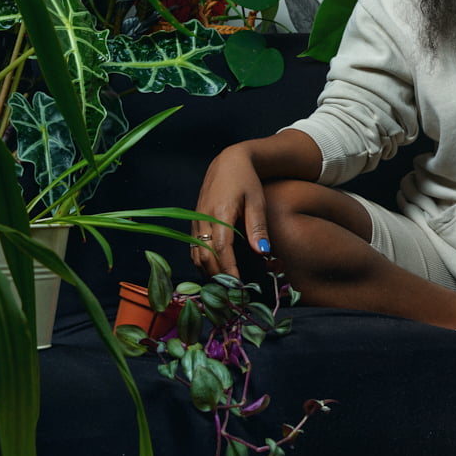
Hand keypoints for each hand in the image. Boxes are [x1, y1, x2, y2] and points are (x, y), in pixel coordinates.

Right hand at [192, 142, 270, 278]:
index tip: (238, 287)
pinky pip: (193, 249)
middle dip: (218, 277)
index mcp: (219, 213)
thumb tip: (263, 253)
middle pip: (205, 257)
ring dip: (208, 273)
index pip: (221, 250)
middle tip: (233, 293)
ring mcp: (194, 221)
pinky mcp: (193, 223)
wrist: (227, 162)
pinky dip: (202, 263)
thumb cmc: (246, 180)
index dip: (229, 271)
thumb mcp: (257, 200)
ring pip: (196, 255)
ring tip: (225, 287)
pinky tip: (215, 272)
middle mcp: (202, 219)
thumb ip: (258, 227)